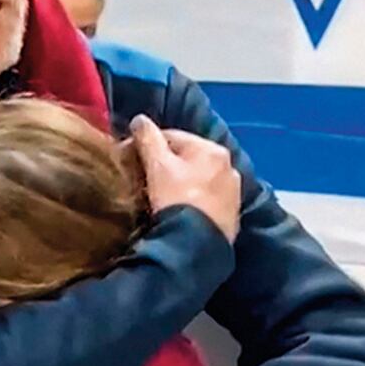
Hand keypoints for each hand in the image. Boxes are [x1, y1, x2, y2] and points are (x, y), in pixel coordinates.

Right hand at [129, 115, 240, 242]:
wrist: (196, 246)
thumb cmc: (175, 199)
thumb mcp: (157, 166)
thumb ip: (147, 137)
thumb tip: (140, 120)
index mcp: (212, 149)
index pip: (172, 137)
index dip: (148, 145)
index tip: (131, 158)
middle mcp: (229, 167)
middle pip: (188, 159)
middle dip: (166, 165)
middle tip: (145, 179)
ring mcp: (233, 193)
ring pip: (199, 180)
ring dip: (181, 183)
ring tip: (160, 198)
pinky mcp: (232, 216)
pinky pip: (207, 201)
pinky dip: (193, 201)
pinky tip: (179, 211)